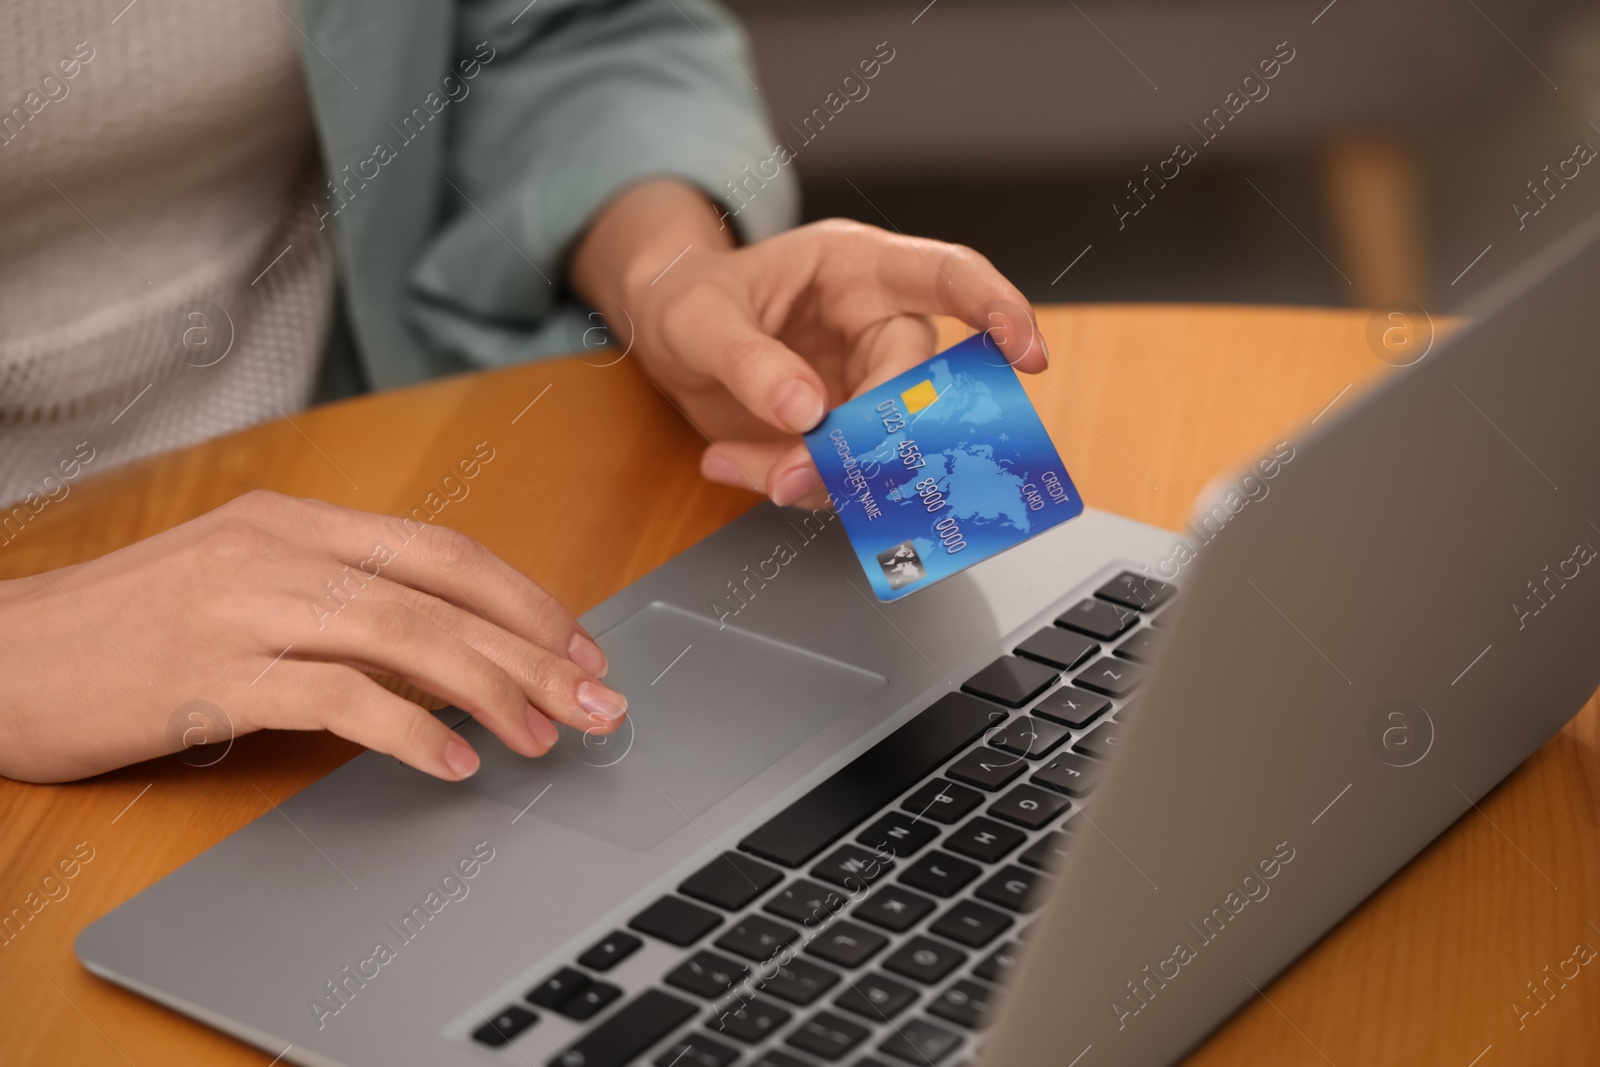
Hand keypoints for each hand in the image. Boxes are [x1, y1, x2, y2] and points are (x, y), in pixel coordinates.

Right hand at [0, 490, 625, 783]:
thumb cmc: (126, 628)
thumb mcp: (243, 587)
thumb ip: (340, 605)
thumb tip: (448, 656)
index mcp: (295, 521)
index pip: (442, 550)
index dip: (524, 599)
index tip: (580, 646)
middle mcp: (278, 550)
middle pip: (443, 593)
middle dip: (535, 650)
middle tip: (597, 699)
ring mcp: (243, 607)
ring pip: (404, 637)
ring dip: (491, 691)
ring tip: (545, 737)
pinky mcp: (209, 675)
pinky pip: (335, 699)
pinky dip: (405, 731)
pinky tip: (449, 763)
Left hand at [571, 182, 1047, 508]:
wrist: (667, 336)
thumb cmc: (690, 298)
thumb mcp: (700, 318)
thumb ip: (751, 362)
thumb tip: (806, 411)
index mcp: (857, 269)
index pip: (947, 277)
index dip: (998, 309)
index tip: (1028, 354)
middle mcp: (875, 326)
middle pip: (917, 386)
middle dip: (873, 436)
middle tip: (806, 469)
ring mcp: (863, 385)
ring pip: (882, 446)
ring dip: (822, 473)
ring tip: (750, 466)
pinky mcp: (842, 435)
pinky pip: (839, 476)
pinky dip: (788, 483)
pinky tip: (734, 462)